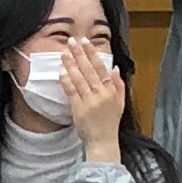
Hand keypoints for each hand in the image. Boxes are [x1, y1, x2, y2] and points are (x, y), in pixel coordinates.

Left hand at [62, 42, 127, 162]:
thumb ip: (119, 85)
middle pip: (89, 70)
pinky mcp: (79, 109)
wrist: (103, 142)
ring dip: (71, 64)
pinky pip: (72, 92)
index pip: (102, 68)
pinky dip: (67, 81)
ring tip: (64, 53)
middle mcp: (101, 94)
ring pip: (79, 78)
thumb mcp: (120, 103)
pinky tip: (61, 72)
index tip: (86, 42)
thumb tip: (115, 68)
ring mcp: (89, 101)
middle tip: (71, 41)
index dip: (93, 54)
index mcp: (112, 91)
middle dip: (80, 54)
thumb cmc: (110, 122)